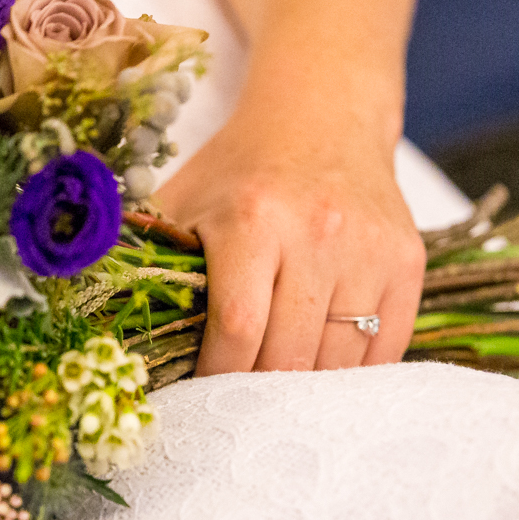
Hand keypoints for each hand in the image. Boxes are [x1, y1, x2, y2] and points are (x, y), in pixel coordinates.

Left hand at [154, 97, 424, 374]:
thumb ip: (148, 259)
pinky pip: (385, 350)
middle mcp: (319, 232)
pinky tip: (322, 370)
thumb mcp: (184, 200)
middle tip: (237, 400)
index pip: (237, 328)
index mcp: (253, 218)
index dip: (217, 375)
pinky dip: (352, 375)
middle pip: (289, 355)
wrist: (324, 118)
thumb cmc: (241, 171)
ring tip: (277, 388)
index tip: (201, 390)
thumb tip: (111, 332)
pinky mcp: (407, 262)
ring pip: (339, 363)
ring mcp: (371, 249)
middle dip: (258, 392)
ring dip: (305, 390)